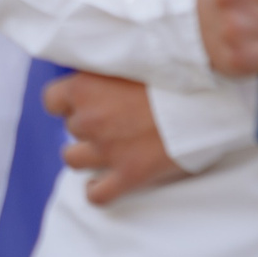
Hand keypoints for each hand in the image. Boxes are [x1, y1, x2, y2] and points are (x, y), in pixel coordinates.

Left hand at [44, 72, 187, 205]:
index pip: (51, 100)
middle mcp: (89, 119)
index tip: (81, 103)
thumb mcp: (132, 62)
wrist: (206, 103)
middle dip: (86, 125)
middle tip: (111, 121)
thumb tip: (97, 75)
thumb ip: (107, 72)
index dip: (65, 103)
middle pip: (70, 127)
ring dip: (85, 156)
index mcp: (85, 88)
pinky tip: (101, 184)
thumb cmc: (174, 77)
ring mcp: (106, 150)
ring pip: (73, 159)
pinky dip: (96, 191)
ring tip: (102, 151)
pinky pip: (97, 194)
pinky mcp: (128, 175)